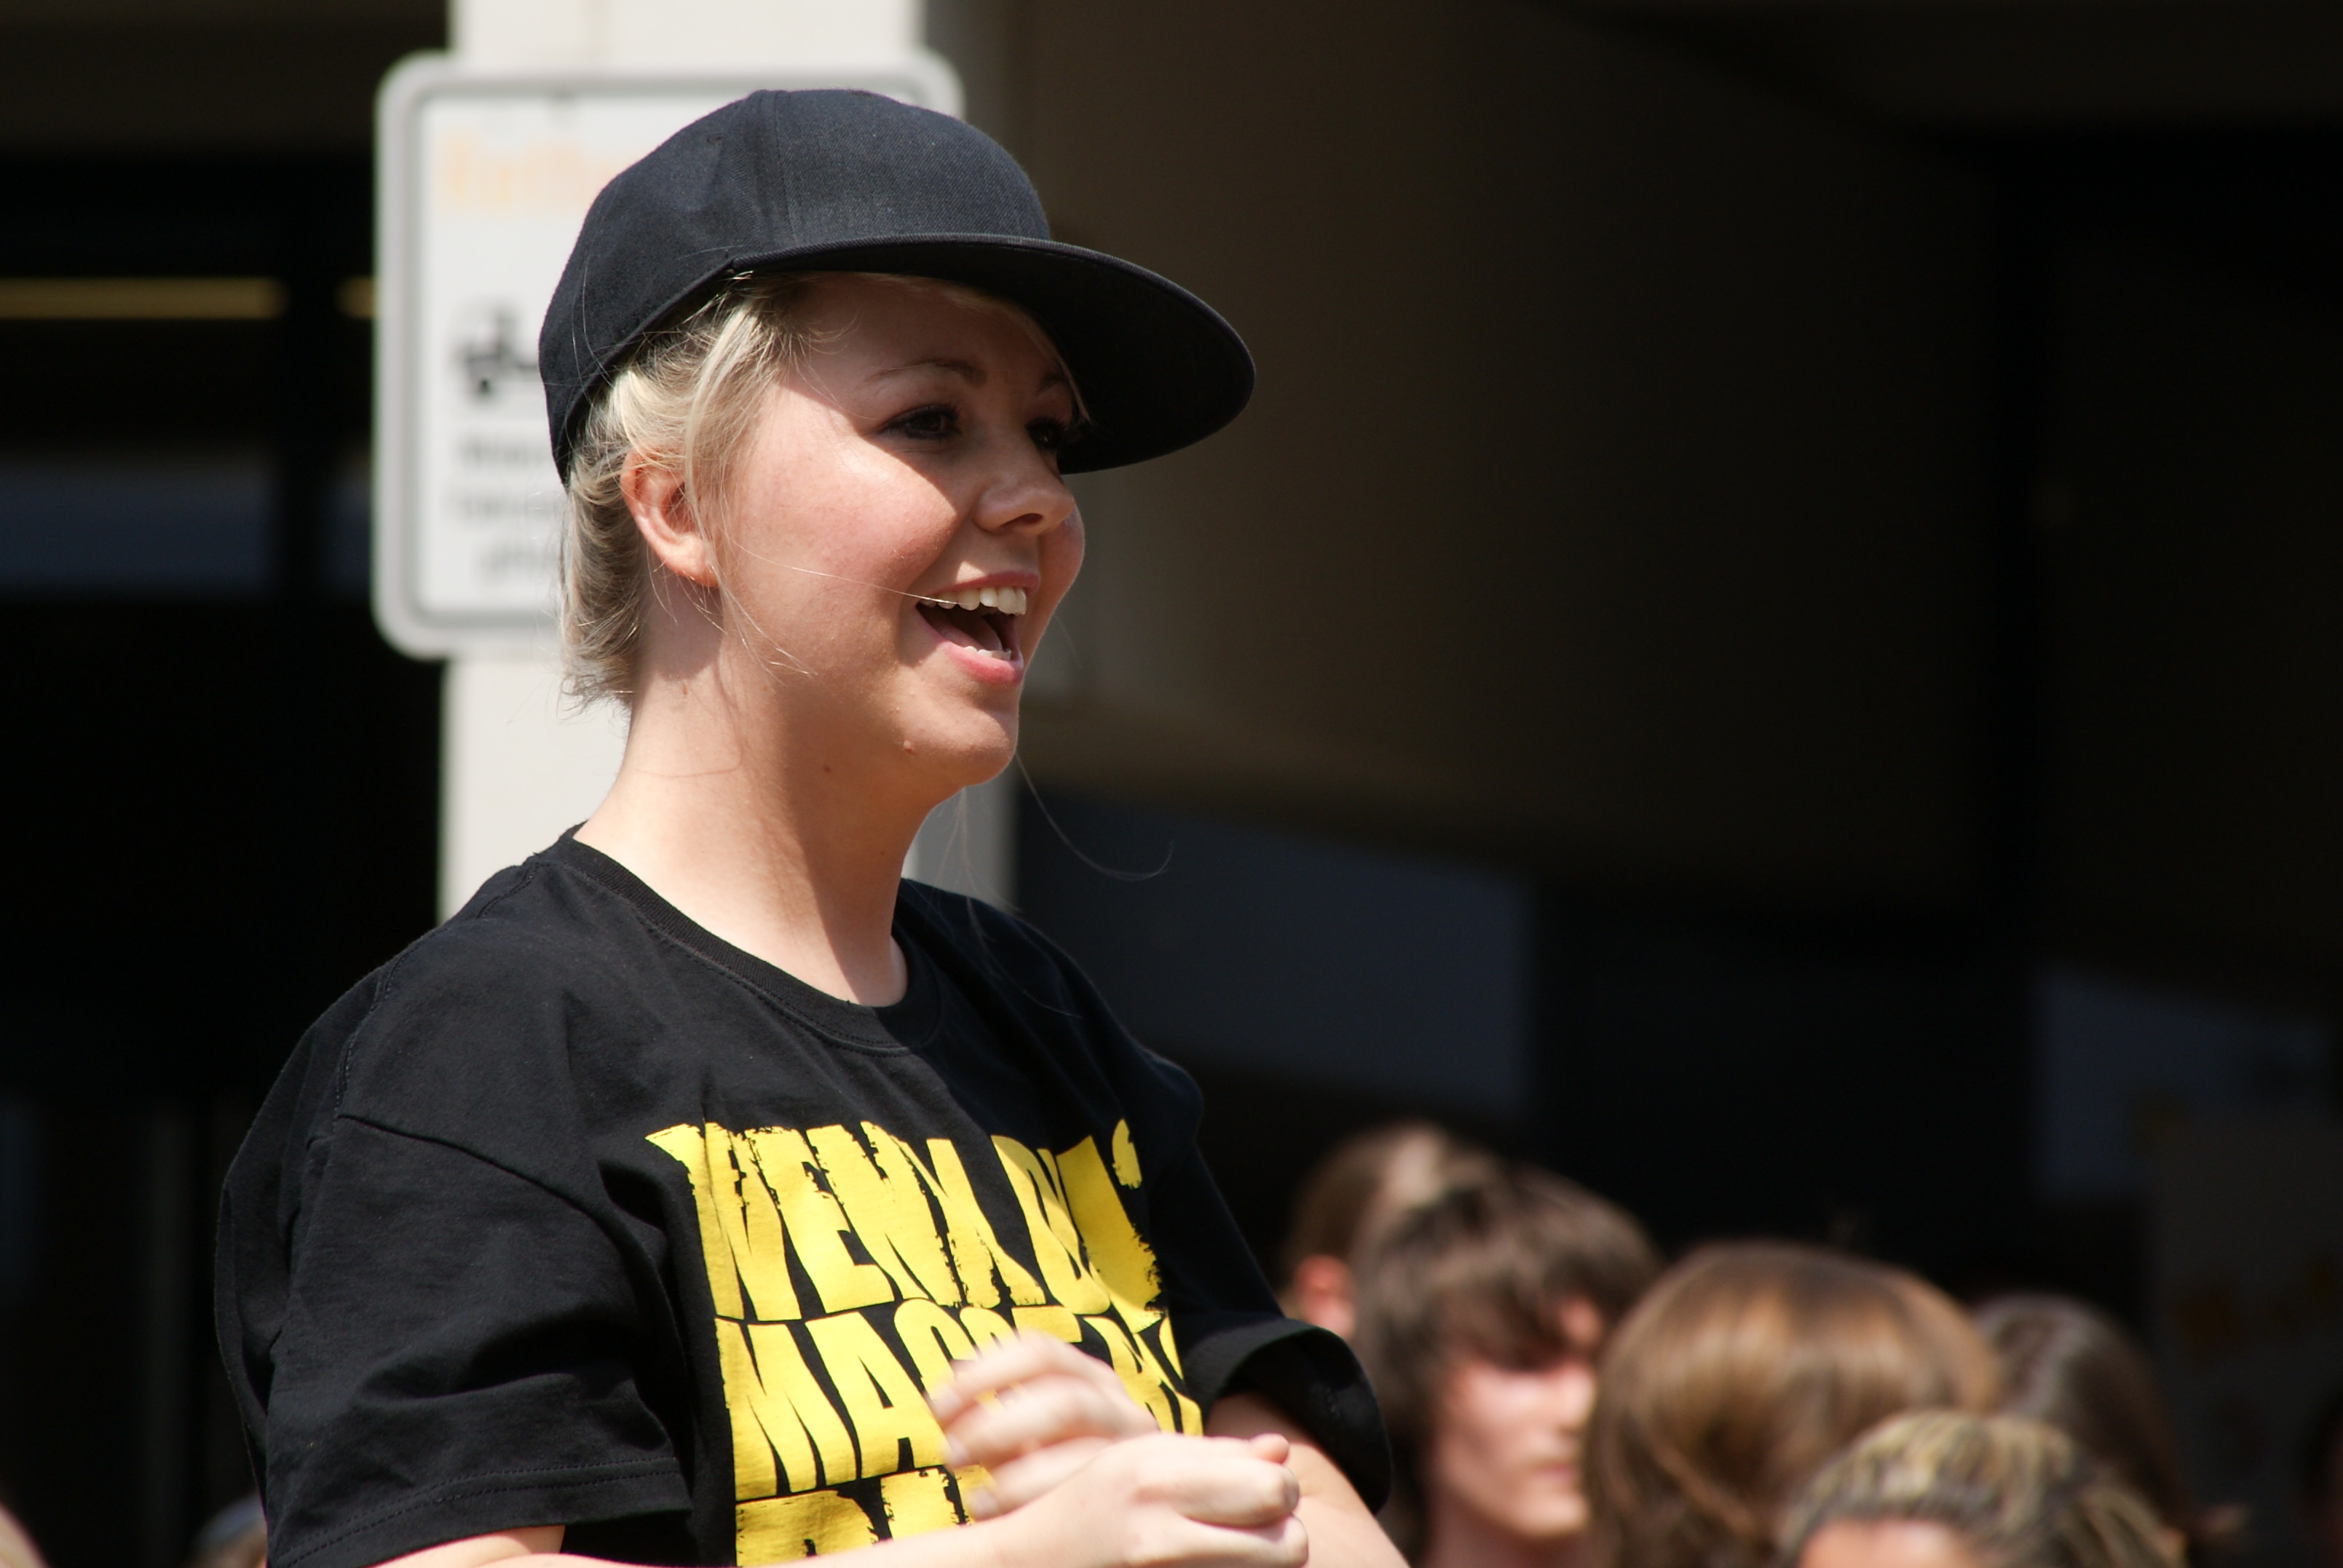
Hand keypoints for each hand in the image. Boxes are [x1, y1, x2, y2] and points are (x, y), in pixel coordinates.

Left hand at [928, 1333, 1157, 1517]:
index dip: (983, 1372)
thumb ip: (991, 1416)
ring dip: (1018, 1476)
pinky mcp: (1137, 1496)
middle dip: (996, 1425)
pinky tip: (1001, 1518)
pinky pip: (1088, 1498)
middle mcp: (1119, 1407)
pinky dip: (1038, 1507)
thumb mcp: (1019, 1442)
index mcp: (1089, 1379)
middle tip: (951, 1453)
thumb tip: (945, 1397)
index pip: (1039, 1352)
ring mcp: (1136, 1452)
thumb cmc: (1051, 1480)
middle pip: (1061, 1397)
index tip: (938, 1404)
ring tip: (977, 1498)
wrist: (1108, 1527)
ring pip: (1081, 1451)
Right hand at [995, 1431, 1305, 1567]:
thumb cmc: (1086, 1510)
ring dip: (1266, 1564)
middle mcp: (1159, 1526)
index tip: (1255, 1497)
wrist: (1022, 1564)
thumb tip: (1280, 1451)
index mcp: (1156, 1475)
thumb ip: (1213, 1456)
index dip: (1278, 1491)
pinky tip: (1210, 1567)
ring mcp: (1159, 1567)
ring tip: (1233, 1552)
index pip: (1274, 1485)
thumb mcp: (1138, 1465)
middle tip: (1255, 1532)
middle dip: (1284, 1536)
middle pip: (1290, 1540)